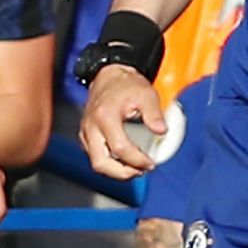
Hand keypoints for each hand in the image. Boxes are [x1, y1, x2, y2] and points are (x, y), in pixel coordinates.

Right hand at [79, 63, 164, 179]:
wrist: (109, 75)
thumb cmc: (125, 84)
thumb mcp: (146, 94)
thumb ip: (154, 114)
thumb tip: (162, 132)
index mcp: (105, 117)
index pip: (120, 149)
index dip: (138, 161)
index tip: (152, 162)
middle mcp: (91, 126)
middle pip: (100, 163)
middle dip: (122, 173)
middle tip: (140, 170)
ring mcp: (85, 131)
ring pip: (95, 162)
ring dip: (115, 170)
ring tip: (134, 167)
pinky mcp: (85, 134)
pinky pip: (94, 155)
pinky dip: (109, 162)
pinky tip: (124, 159)